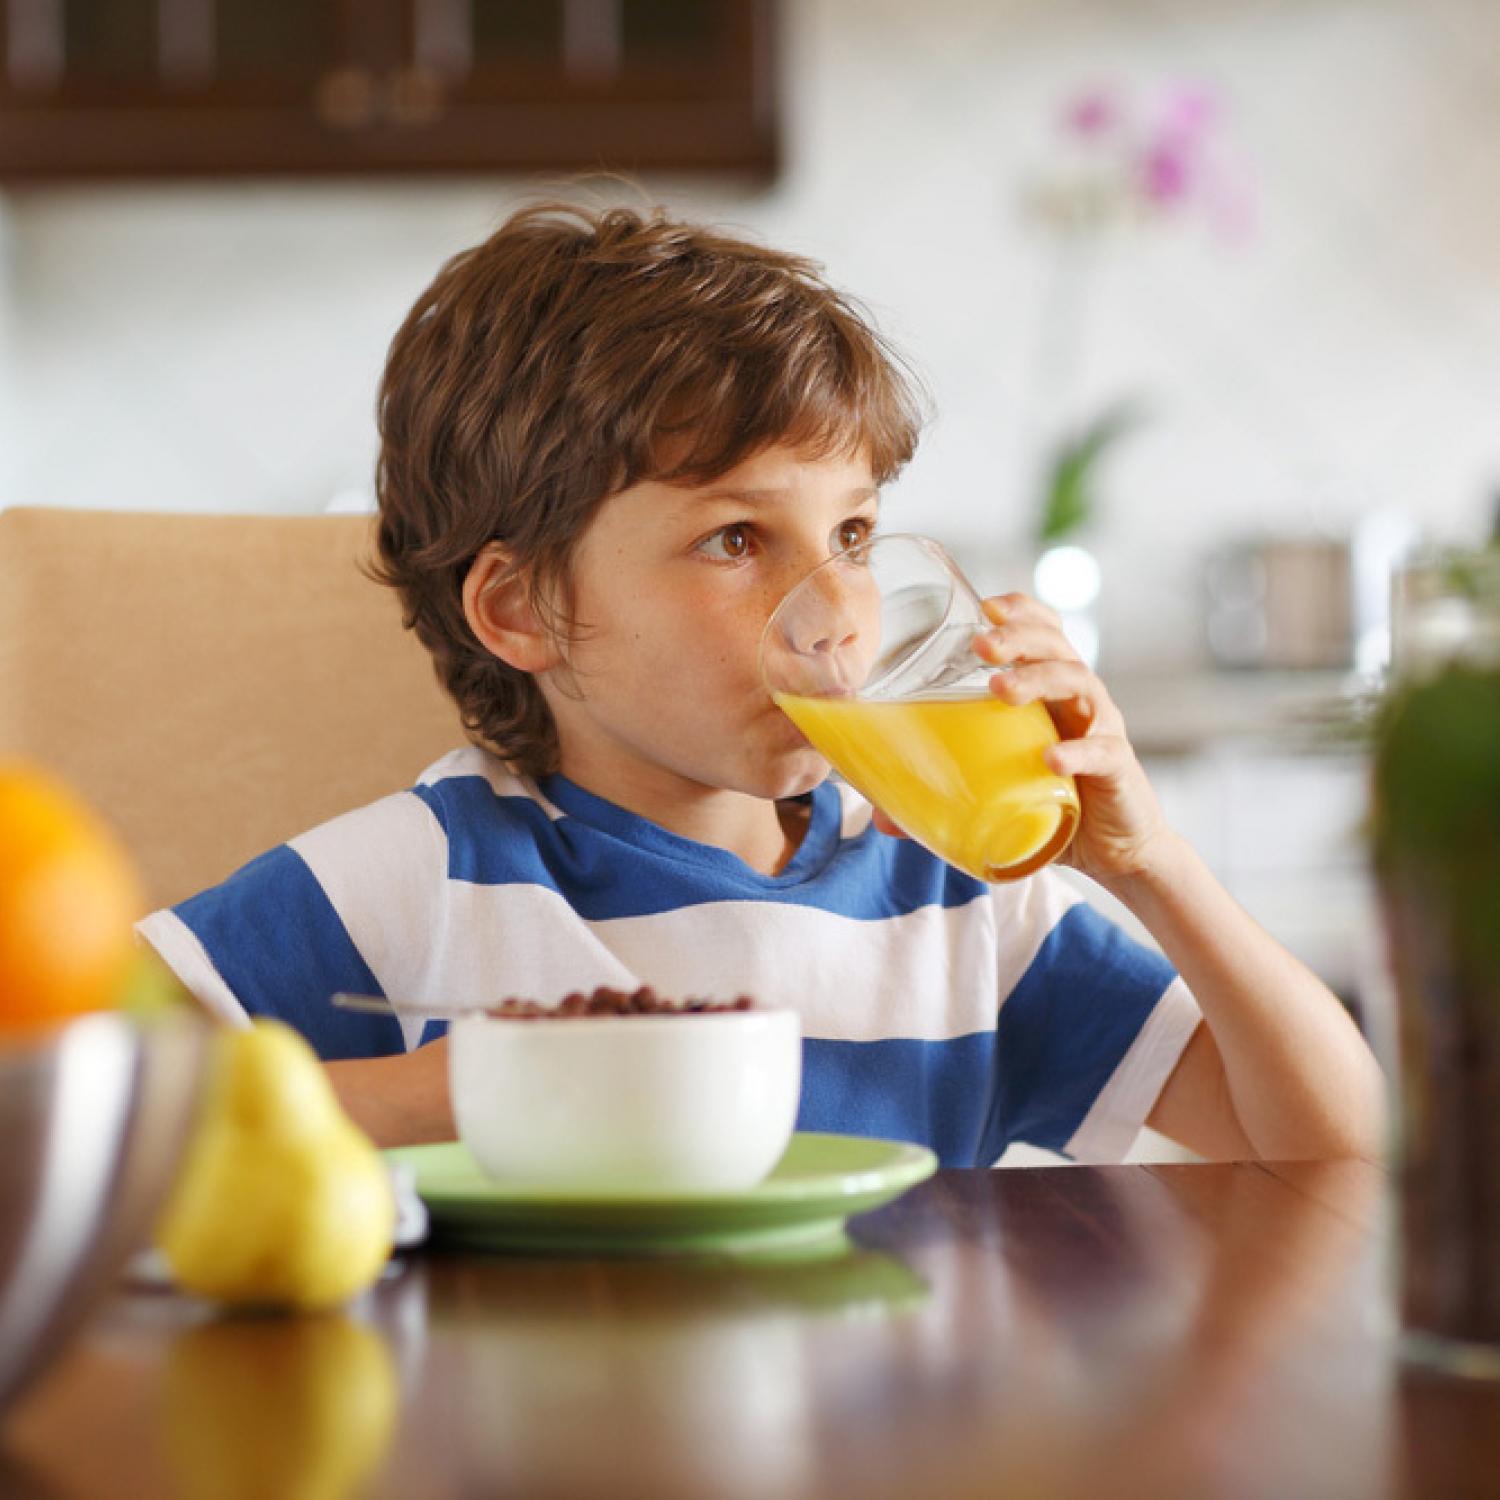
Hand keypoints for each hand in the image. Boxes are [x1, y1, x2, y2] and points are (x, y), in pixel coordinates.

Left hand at [870, 592, 1172, 884]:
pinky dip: (1077, 752)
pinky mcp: (1118, 770)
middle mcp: (1079, 701)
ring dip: (1039, 679)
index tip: (985, 606)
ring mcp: (1102, 730)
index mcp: (1051, 693)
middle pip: (1057, 647)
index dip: (1020, 612)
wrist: (1116, 851)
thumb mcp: (997, 792)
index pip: (1044, 632)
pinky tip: (1049, 758)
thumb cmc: (1053, 804)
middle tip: (980, 644)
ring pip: (1081, 684)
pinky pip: (1102, 751)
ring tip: (999, 689)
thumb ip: (942, 798)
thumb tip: (879, 818)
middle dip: (1018, 637)